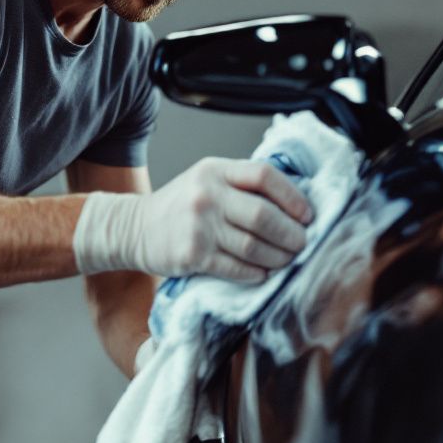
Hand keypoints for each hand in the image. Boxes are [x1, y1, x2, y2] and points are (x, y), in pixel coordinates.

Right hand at [72, 158, 312, 282]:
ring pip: (253, 245)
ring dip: (278, 257)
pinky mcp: (192, 255)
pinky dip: (256, 272)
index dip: (293, 197)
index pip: (264, 176)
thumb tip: (294, 205)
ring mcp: (198, 225)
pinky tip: (263, 272)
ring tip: (287, 260)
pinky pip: (236, 267)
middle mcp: (207, 194)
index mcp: (216, 170)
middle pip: (264, 215)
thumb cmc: (180, 205)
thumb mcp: (208, 180)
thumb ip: (243, 185)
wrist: (135, 228)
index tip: (307, 215)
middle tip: (303, 243)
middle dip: (292, 234)